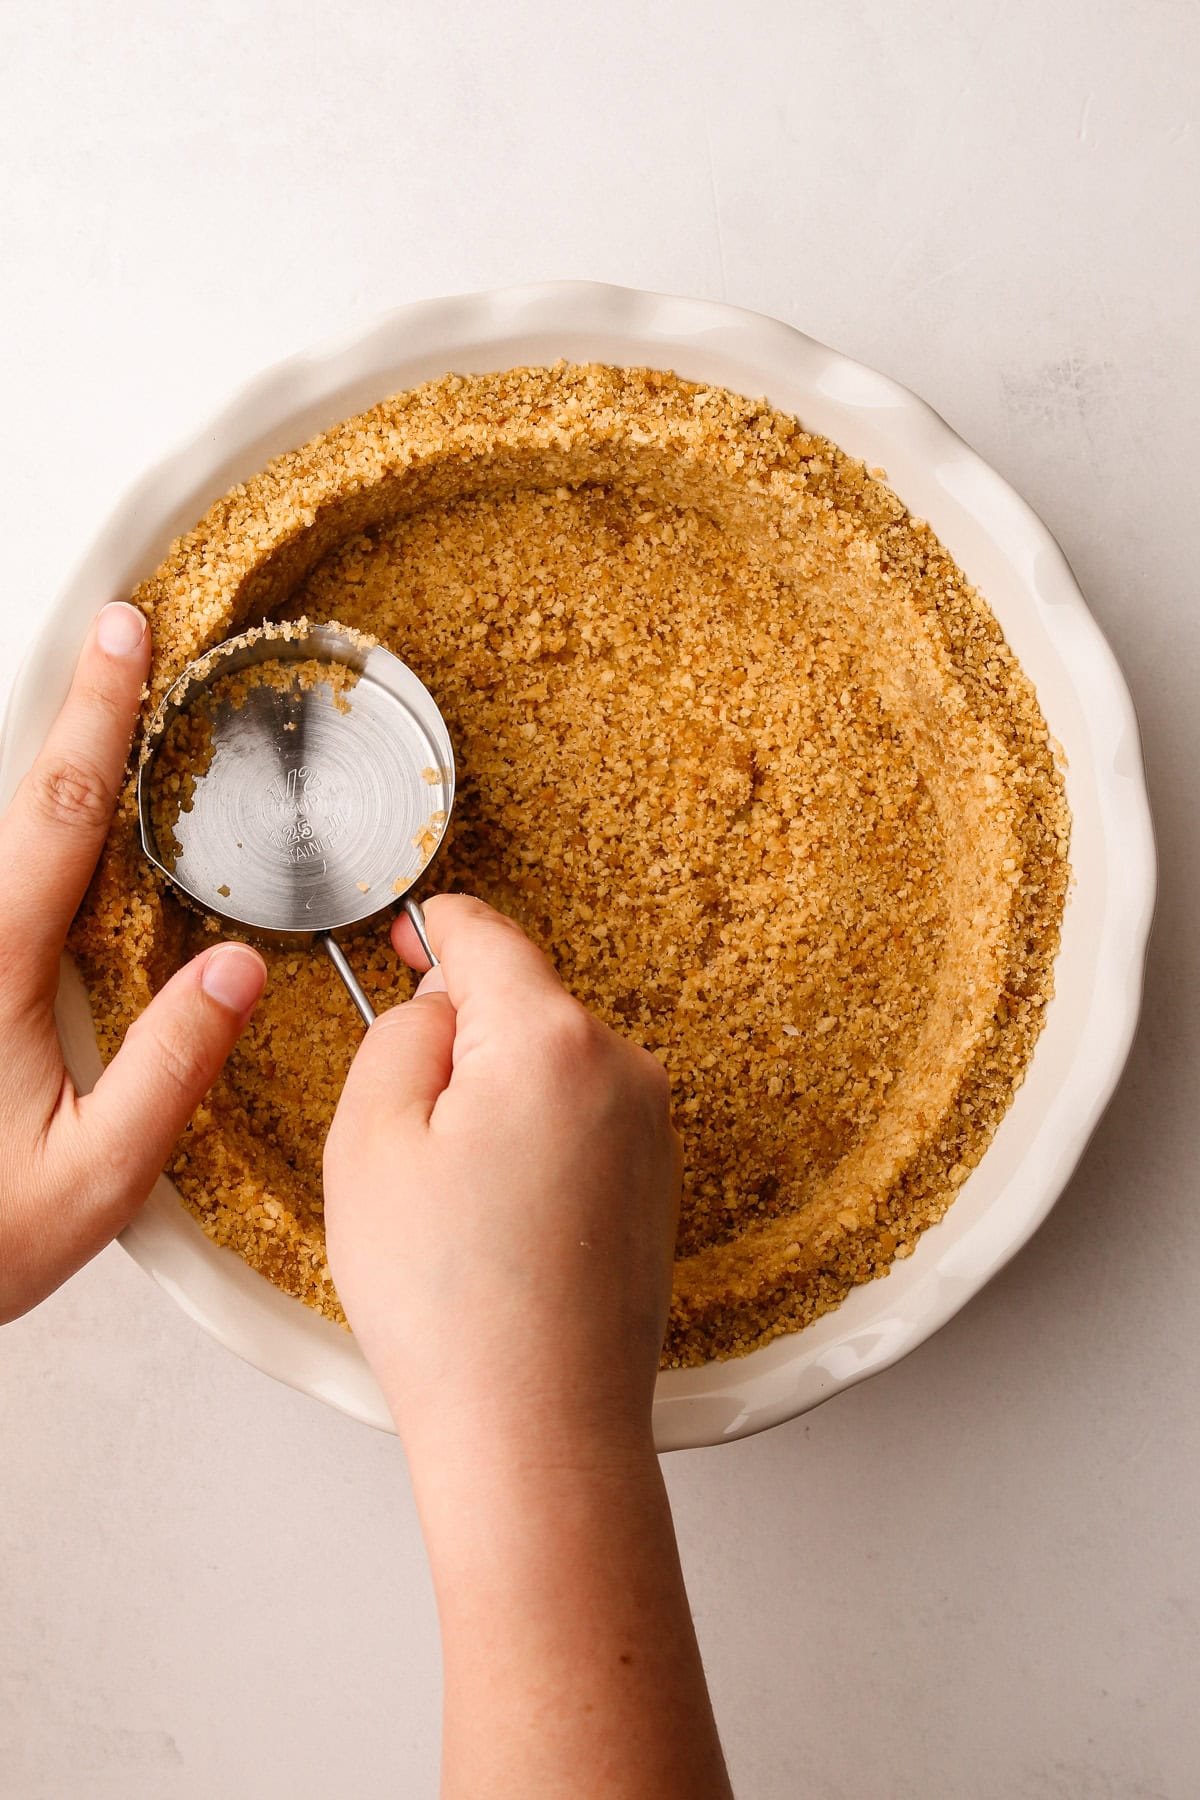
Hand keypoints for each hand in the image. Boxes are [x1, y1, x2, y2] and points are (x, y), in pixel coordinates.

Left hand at [0, 602, 266, 1323]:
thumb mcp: (95, 1176)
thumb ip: (171, 1066)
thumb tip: (235, 966)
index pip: (56, 811)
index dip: (97, 715)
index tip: (125, 635)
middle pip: (15, 799)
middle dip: (71, 712)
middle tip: (115, 636)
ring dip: (43, 768)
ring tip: (97, 715)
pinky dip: (24, 831)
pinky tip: (56, 835)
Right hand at [324, 897, 730, 1799]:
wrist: (540, 1432)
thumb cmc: (449, 1300)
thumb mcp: (371, 1140)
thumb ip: (402, 1033)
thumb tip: (439, 1007)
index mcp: (551, 1038)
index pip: (488, 936)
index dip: (435, 925)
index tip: (408, 927)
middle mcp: (623, 1067)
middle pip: (522, 1004)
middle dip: (460, 1035)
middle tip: (402, 1128)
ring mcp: (651, 1128)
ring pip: (549, 1066)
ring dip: (496, 1094)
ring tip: (452, 1200)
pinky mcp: (657, 1183)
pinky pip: (579, 1122)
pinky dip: (532, 1142)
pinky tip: (498, 1223)